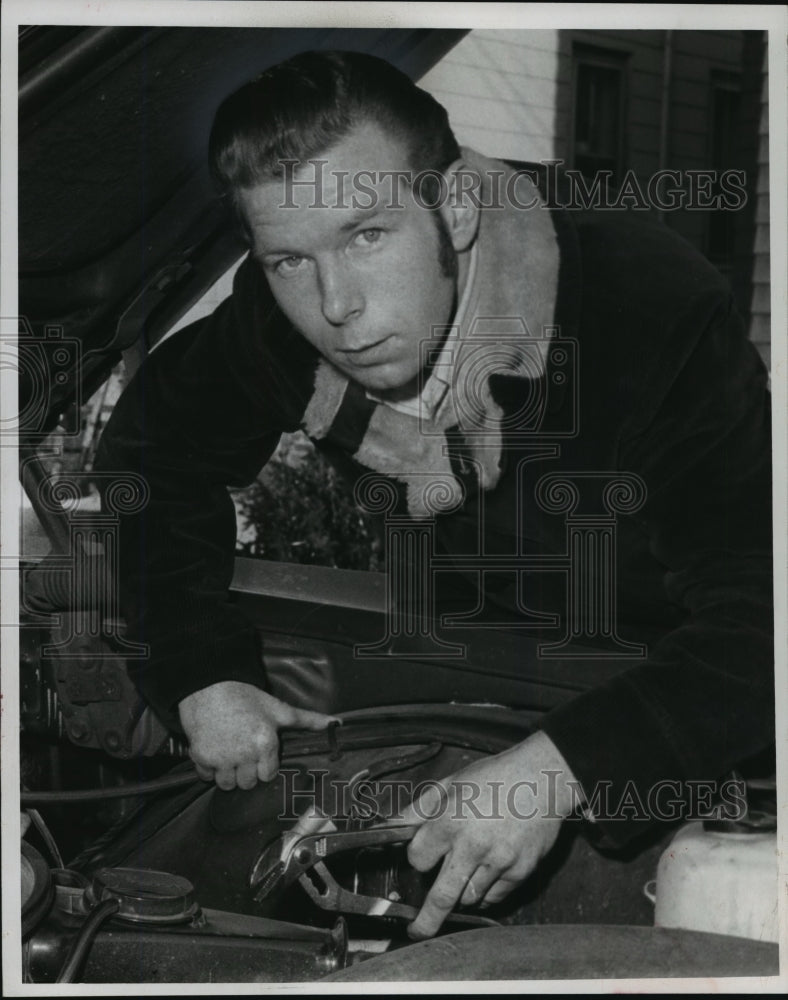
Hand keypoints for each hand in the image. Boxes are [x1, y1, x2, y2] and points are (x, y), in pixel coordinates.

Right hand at [178, 680, 336, 790]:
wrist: (208, 684)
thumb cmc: (245, 696)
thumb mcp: (278, 708)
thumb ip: (307, 720)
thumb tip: (336, 723)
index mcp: (265, 743)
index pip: (268, 775)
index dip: (264, 765)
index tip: (258, 753)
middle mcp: (245, 754)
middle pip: (248, 783)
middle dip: (246, 771)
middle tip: (242, 752)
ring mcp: (221, 758)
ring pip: (227, 784)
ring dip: (227, 774)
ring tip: (228, 753)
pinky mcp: (201, 757)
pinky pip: (205, 776)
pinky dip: (208, 767)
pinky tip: (214, 749)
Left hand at [400, 730, 581, 938]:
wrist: (544, 777)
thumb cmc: (496, 776)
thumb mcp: (452, 783)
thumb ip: (420, 809)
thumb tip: (390, 825)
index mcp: (451, 821)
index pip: (418, 859)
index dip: (418, 856)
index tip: (424, 853)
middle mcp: (473, 846)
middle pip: (441, 897)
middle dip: (426, 921)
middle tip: (417, 930)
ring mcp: (499, 862)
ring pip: (468, 898)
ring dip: (460, 892)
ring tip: (468, 868)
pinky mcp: (520, 872)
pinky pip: (494, 896)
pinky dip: (486, 891)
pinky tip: (488, 869)